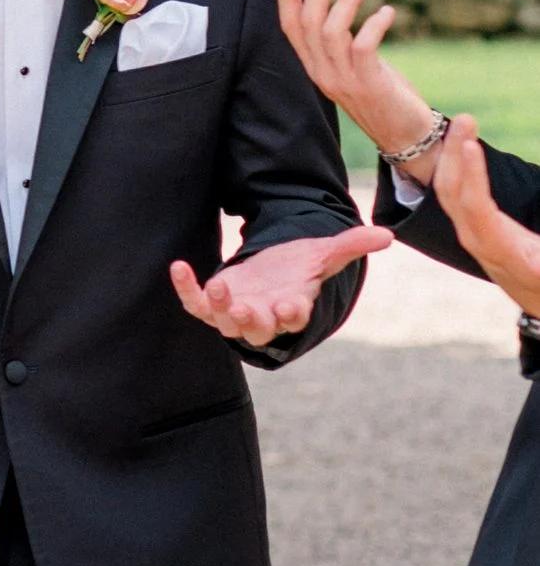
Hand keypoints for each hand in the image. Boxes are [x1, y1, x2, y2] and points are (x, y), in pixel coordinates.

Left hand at [168, 222, 387, 342]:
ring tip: (216, 284)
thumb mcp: (323, 253)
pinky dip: (185, 289)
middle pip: (256, 330)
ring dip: (218, 306)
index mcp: (292, 308)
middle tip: (245, 309)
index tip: (291, 305)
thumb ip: (351, 245)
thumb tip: (387, 235)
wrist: (271, 272)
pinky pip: (194, 304)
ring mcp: (235, 313)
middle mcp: (263, 317)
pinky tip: (178, 267)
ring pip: (224, 321)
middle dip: (251, 321)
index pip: (294, 319)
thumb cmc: (298, 268)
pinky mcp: (211, 303)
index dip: (292, 314)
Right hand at [274, 0, 434, 164]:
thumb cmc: (385, 96)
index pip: (291, 29)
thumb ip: (345, 43)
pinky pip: (363, 47)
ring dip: (346, 1)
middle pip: (309, 24)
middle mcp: (324, 74)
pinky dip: (374, 24)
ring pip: (332, 32)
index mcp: (316, 68)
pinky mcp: (369, 84)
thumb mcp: (357, 67)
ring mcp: (344, 81)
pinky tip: (388, 11)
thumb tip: (343, 6)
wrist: (406, 137)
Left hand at [431, 118, 539, 313]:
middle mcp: (478, 242)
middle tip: (466, 118)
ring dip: (454, 153)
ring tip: (464, 122)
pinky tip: (464, 145)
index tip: (471, 146)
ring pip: (450, 190)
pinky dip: (459, 165)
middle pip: (453, 192)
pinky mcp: (473, 229)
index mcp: (502, 251)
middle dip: (456, 152)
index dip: (472, 176)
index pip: (476, 208)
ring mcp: (471, 235)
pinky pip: (456, 193)